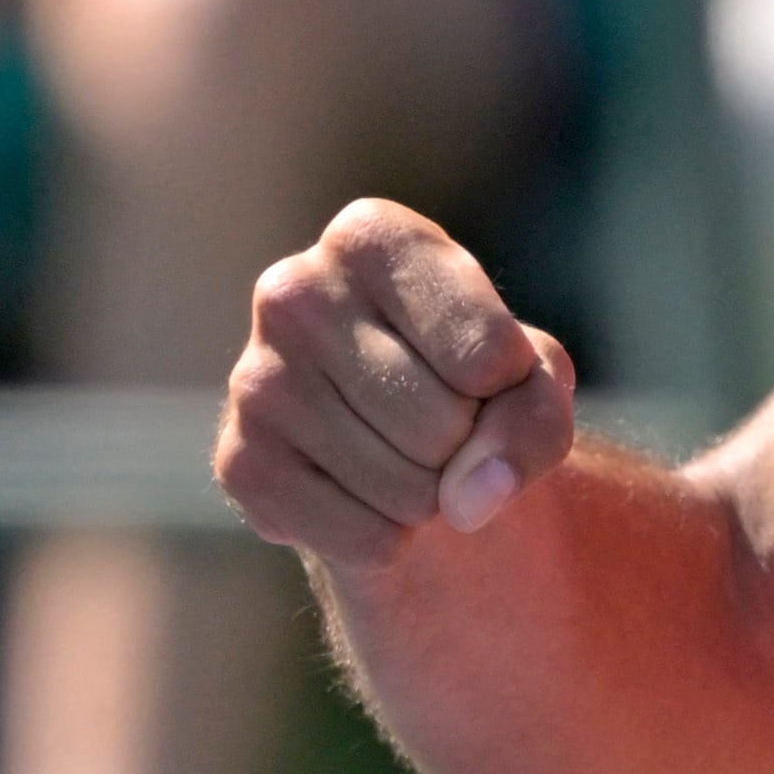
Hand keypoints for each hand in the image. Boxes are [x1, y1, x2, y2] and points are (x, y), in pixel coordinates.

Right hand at [217, 198, 576, 572]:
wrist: (399, 438)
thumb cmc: (473, 376)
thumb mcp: (535, 375)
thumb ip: (533, 423)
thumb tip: (466, 505)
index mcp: (371, 236)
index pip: (487, 353)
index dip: (512, 384)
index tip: (485, 366)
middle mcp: (294, 290)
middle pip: (442, 423)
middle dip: (467, 445)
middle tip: (440, 420)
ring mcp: (254, 378)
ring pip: (406, 487)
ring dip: (432, 496)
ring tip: (405, 453)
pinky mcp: (239, 464)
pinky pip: (364, 536)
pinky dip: (390, 537)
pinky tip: (365, 492)